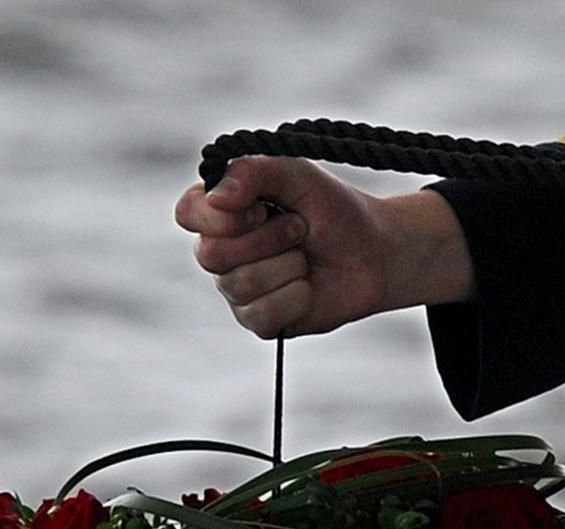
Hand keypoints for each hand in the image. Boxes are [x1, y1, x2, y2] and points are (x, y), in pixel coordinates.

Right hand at [174, 156, 474, 337]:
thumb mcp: (299, 176)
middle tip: (299, 229)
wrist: (376, 253)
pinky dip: (297, 296)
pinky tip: (308, 287)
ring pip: (241, 284)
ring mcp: (237, 290)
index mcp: (223, 212)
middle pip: (213, 254)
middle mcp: (222, 252)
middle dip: (268, 238)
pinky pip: (262, 314)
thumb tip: (217, 196)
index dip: (220, 216)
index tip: (260, 208)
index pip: (188, 213)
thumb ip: (255, 171)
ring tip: (306, 257)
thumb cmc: (335, 211)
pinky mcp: (258, 321)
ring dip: (289, 265)